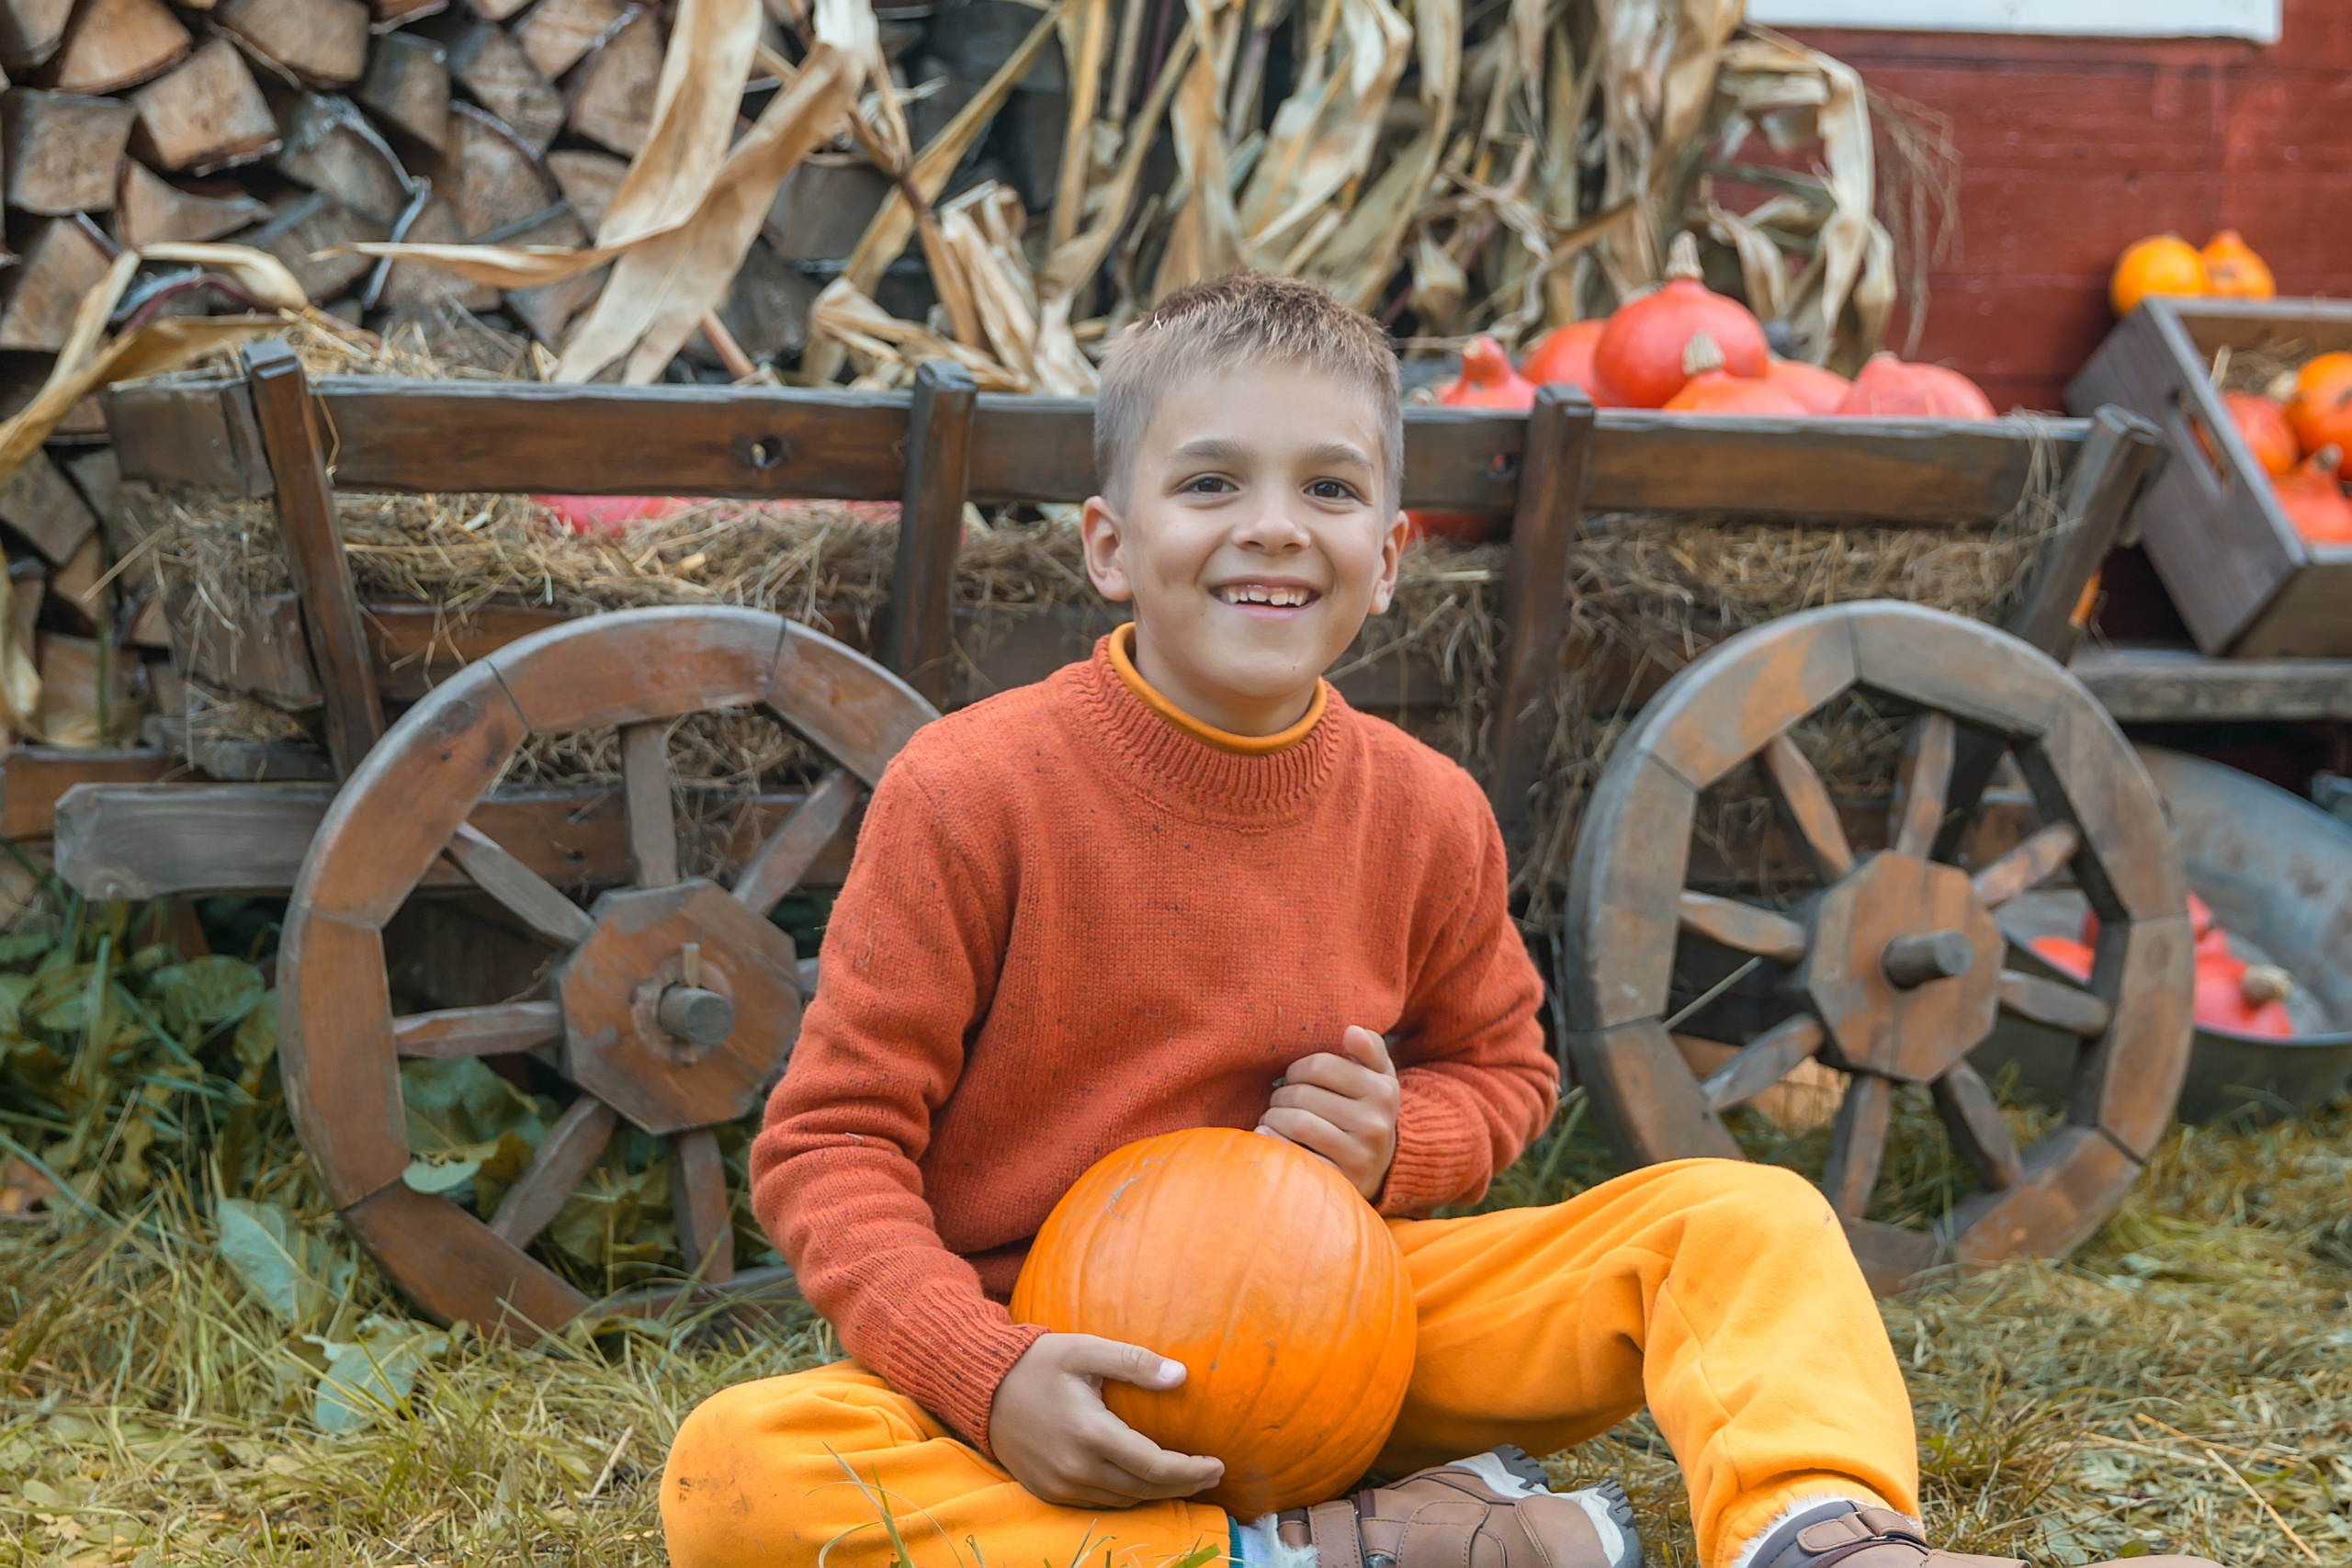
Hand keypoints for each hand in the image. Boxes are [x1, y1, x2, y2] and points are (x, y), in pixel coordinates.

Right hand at [988, 1333, 1224, 1507]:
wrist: (982, 1389)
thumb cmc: (1039, 1362)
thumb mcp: (1087, 1350)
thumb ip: (1134, 1362)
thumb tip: (1181, 1376)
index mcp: (1090, 1433)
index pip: (1153, 1466)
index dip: (1190, 1471)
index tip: (1218, 1465)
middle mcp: (1076, 1468)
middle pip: (1144, 1490)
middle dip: (1183, 1485)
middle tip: (1211, 1475)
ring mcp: (1061, 1485)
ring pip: (1123, 1501)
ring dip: (1157, 1493)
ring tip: (1184, 1478)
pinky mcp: (1049, 1492)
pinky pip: (1099, 1503)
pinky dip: (1127, 1496)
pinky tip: (1143, 1481)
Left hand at [1258, 1025, 1398, 1199]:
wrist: (1378, 1167)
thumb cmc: (1366, 1110)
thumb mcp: (1377, 1077)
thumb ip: (1369, 1048)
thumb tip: (1352, 1031)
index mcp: (1383, 1091)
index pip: (1320, 1066)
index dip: (1297, 1069)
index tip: (1295, 1078)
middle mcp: (1375, 1124)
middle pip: (1303, 1095)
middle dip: (1282, 1094)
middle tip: (1281, 1100)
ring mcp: (1358, 1155)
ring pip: (1296, 1123)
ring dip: (1273, 1116)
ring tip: (1275, 1117)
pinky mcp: (1339, 1180)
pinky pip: (1294, 1155)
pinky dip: (1273, 1142)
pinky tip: (1268, 1135)